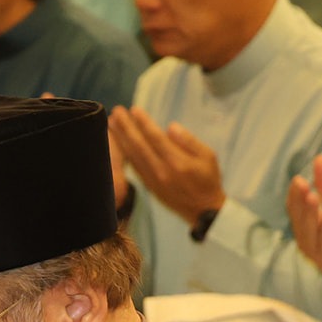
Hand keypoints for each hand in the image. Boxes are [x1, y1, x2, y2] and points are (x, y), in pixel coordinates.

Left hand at [108, 106, 226, 225]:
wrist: (204, 212)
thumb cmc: (209, 180)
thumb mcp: (208, 156)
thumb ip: (189, 141)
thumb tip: (170, 127)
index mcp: (177, 162)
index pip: (155, 138)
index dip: (143, 123)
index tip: (134, 109)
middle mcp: (161, 172)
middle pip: (139, 146)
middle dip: (126, 128)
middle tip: (115, 112)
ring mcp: (153, 181)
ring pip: (134, 157)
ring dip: (121, 140)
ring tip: (112, 124)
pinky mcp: (150, 188)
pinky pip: (135, 168)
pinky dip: (126, 155)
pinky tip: (120, 144)